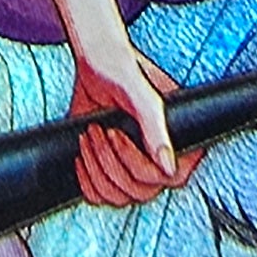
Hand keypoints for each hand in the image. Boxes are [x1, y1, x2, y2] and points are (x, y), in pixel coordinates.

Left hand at [70, 50, 189, 208]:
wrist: (94, 60)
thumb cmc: (119, 67)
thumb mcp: (139, 95)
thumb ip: (155, 128)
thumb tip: (169, 168)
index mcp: (175, 137)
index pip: (173, 178)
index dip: (143, 166)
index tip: (120, 136)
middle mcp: (156, 155)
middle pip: (141, 192)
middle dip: (112, 161)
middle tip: (101, 130)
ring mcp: (132, 165)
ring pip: (119, 197)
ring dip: (97, 168)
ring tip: (90, 135)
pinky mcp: (109, 169)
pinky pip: (100, 196)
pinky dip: (86, 180)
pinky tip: (82, 154)